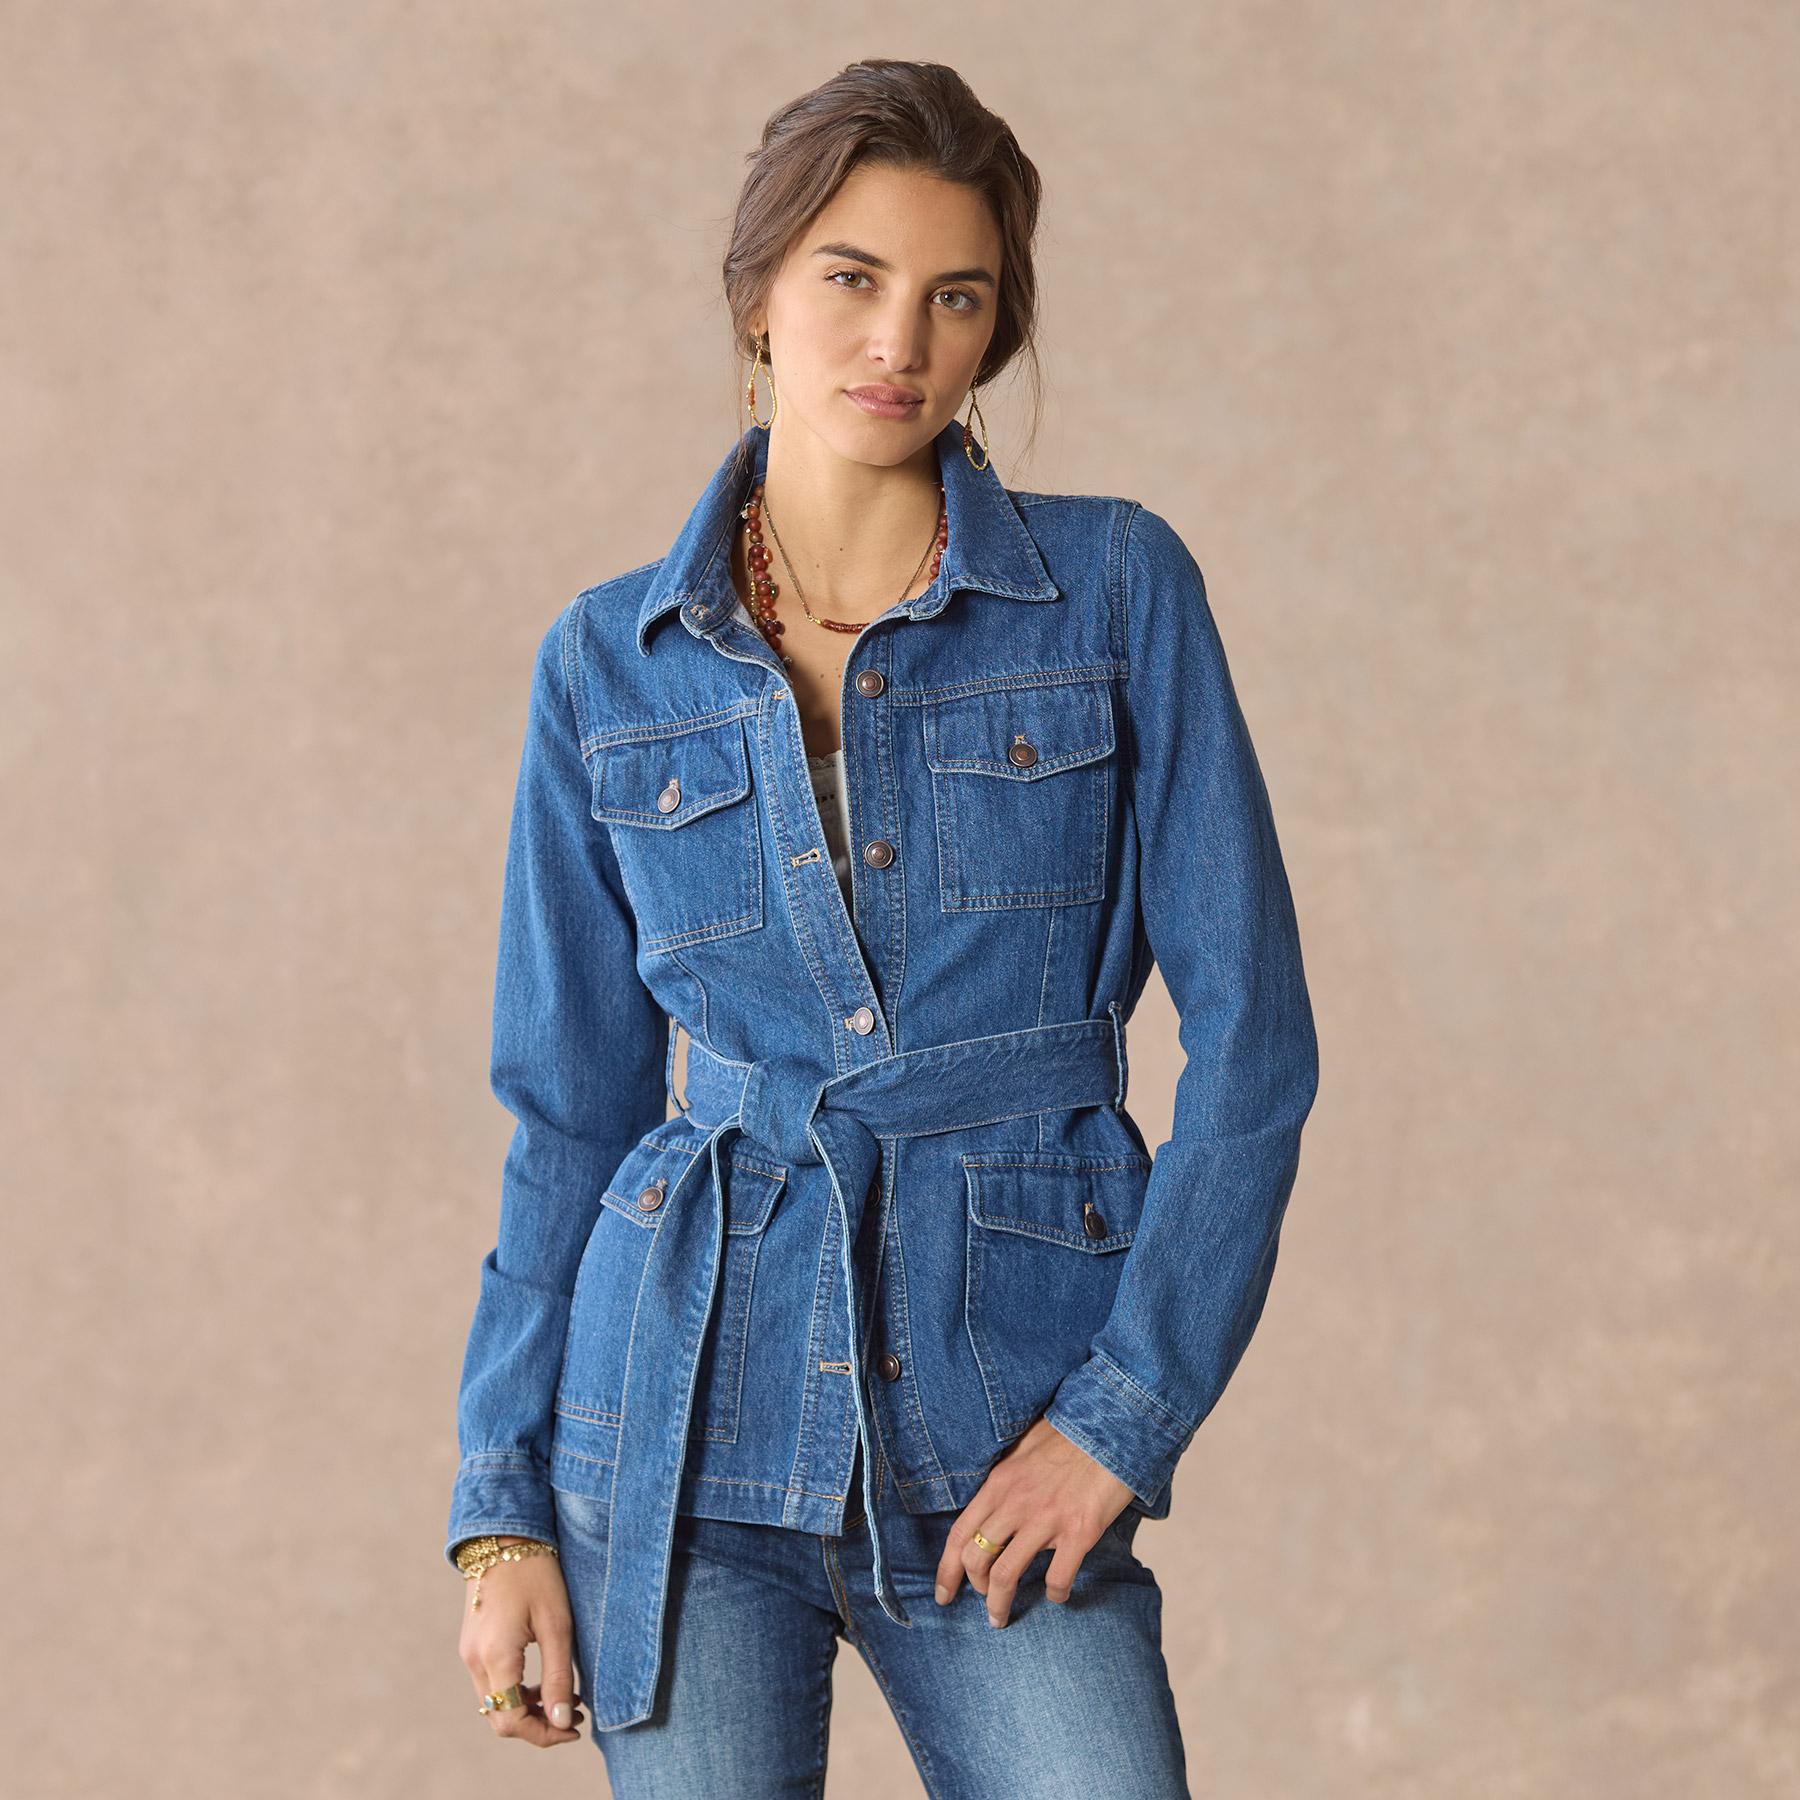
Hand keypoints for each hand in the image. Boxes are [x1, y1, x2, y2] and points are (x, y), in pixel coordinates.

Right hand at [458, 1537, 585, 1745]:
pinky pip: (492, 1685)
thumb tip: (561, 1721)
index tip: (574, 1726)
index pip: (512, 1721)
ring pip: (495, 1704)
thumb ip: (558, 1675)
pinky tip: (543, 1680)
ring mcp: (470, 1654)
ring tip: (566, 1697)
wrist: (505, 1537)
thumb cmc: (536, 1574)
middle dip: (538, 1725)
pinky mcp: (473, 1645)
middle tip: (574, 1713)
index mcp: (495, 1657)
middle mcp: (475, 1661)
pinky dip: (517, 1692)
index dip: (544, 1734)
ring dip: (528, 1709)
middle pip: (501, 1718)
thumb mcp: (557, 1624)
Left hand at [933, 1417, 1136, 1627]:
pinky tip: (1058, 1595)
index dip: (947, 1569)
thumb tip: (990, 1504)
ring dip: (999, 1605)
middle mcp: (1016, 1503)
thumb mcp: (1022, 1448)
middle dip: (974, 1590)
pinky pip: (1057, 1577)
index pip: (960, 1534)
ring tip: (1001, 1618)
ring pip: (1006, 1575)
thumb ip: (1004, 1479)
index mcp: (999, 1484)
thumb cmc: (1069, 1435)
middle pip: (976, 1559)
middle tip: (983, 1604)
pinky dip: (1055, 1594)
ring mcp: (1046, 1519)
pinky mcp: (1079, 1532)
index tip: (942, 1594)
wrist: (1112, 1427)